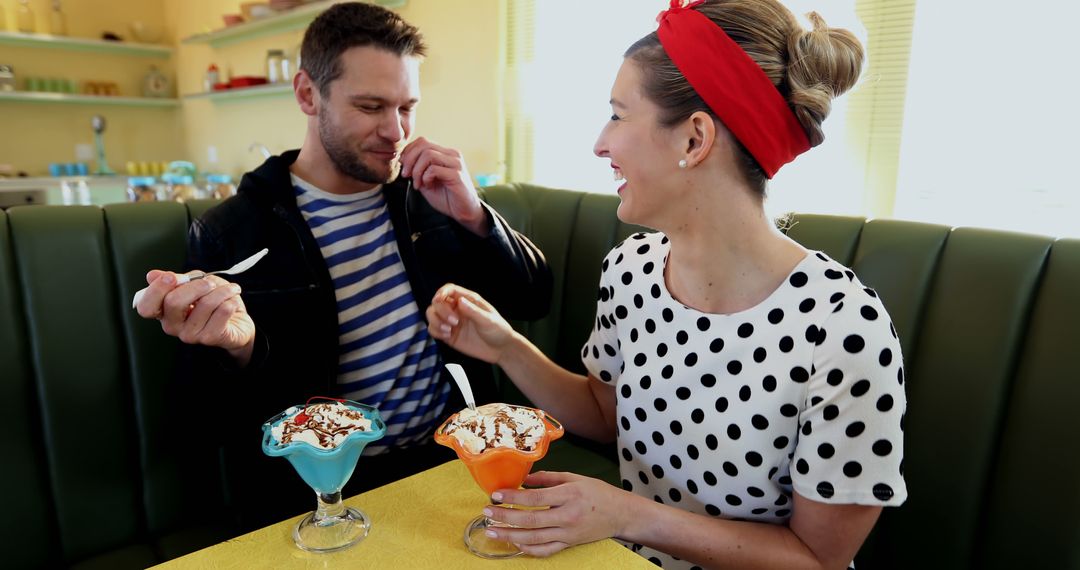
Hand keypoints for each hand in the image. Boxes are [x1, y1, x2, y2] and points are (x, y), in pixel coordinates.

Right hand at [135, 270, 255, 364]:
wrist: (237, 323)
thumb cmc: (213, 301)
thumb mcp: (194, 285)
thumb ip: (177, 280)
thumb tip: (152, 275)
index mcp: (163, 311)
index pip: (145, 306)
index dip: (156, 290)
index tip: (172, 277)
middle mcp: (172, 325)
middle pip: (173, 302)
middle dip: (196, 285)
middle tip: (211, 283)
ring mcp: (190, 334)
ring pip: (205, 304)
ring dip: (222, 291)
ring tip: (230, 290)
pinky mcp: (210, 338)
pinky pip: (222, 311)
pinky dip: (231, 301)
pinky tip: (232, 303)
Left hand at [399, 136, 486, 234]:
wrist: (464, 212)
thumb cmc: (446, 196)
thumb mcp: (426, 180)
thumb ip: (417, 168)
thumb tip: (402, 159)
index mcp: (445, 153)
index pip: (422, 141)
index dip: (408, 152)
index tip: (403, 167)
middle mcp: (452, 154)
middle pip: (423, 145)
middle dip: (409, 160)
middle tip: (406, 175)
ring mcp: (456, 163)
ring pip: (427, 155)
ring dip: (417, 170)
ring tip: (417, 183)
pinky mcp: (457, 175)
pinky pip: (434, 169)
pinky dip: (425, 177)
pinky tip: (427, 186)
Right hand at [426, 283, 515, 363]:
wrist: (500, 349)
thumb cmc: (498, 330)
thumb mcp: (488, 320)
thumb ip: (473, 311)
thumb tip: (459, 301)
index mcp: (468, 300)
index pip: (449, 289)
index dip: (441, 292)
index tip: (439, 300)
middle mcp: (457, 309)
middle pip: (437, 302)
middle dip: (441, 311)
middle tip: (454, 322)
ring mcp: (451, 322)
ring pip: (432, 315)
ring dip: (435, 321)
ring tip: (448, 331)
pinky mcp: (448, 334)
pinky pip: (433, 329)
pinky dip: (435, 331)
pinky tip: (447, 336)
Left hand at [483, 471, 630, 556]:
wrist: (620, 514)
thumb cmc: (597, 493)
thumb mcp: (574, 478)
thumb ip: (548, 478)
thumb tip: (524, 479)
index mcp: (569, 495)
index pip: (535, 498)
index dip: (513, 497)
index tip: (495, 495)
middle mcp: (567, 516)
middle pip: (530, 520)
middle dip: (505, 517)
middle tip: (486, 512)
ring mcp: (568, 533)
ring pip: (534, 539)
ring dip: (510, 536)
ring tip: (492, 531)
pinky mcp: (569, 544)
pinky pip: (545, 551)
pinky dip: (527, 549)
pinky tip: (514, 543)